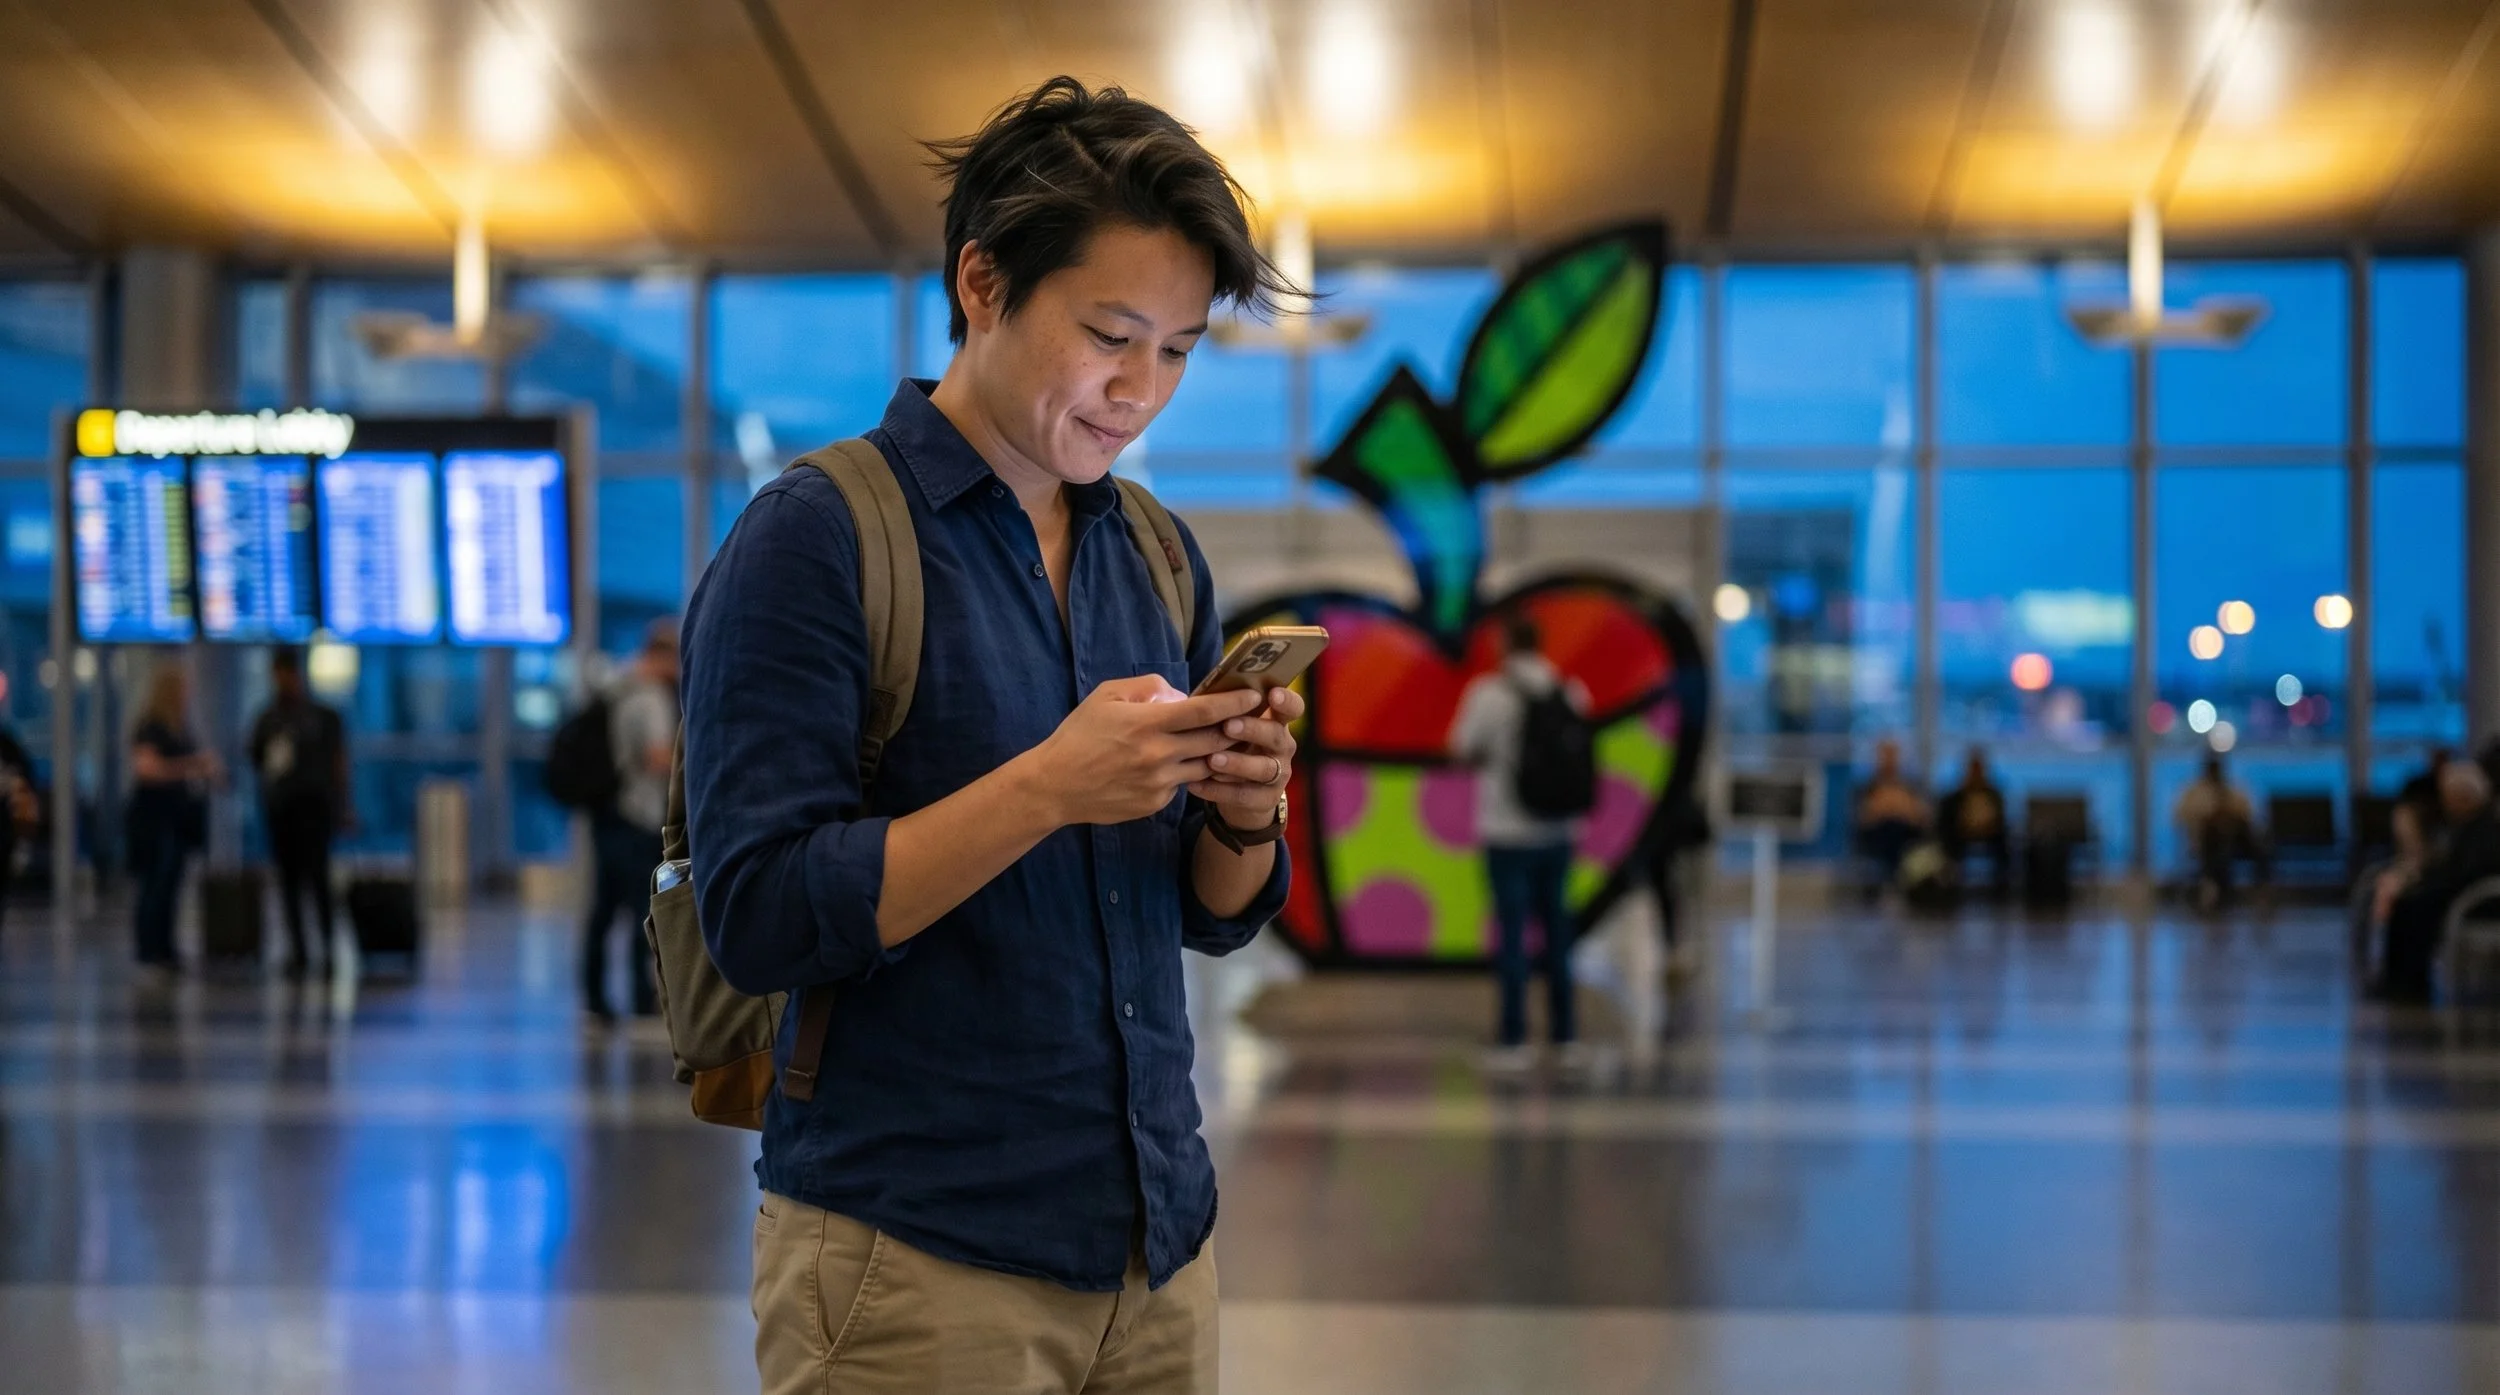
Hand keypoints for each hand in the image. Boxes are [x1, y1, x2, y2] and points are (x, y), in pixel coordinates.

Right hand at [1023, 676, 1267, 826]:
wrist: (1054, 785)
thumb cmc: (1079, 735)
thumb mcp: (1107, 696)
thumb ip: (1148, 687)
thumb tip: (1180, 694)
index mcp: (1147, 723)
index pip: (1205, 711)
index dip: (1234, 702)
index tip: (1254, 695)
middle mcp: (1158, 755)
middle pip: (1215, 740)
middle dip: (1235, 728)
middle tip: (1248, 718)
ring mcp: (1158, 783)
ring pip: (1205, 766)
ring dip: (1215, 753)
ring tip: (1220, 741)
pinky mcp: (1155, 804)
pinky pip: (1182, 786)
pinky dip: (1184, 773)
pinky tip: (1174, 765)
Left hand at [1188, 685, 1302, 830]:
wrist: (1242, 793)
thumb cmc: (1233, 746)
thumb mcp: (1235, 727)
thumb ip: (1226, 711)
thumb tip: (1199, 696)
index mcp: (1277, 722)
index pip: (1293, 708)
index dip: (1287, 701)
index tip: (1273, 694)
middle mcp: (1282, 747)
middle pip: (1276, 735)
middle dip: (1252, 729)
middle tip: (1228, 726)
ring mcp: (1278, 774)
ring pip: (1262, 768)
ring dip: (1237, 763)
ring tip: (1212, 760)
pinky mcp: (1266, 799)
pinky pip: (1243, 795)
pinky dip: (1218, 790)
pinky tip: (1196, 784)